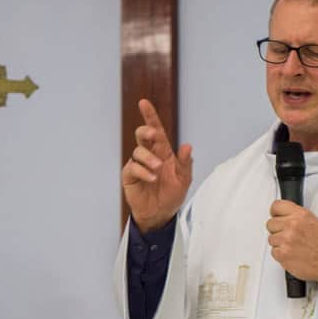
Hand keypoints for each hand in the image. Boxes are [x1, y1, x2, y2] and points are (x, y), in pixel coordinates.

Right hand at [122, 99, 192, 232]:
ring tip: (157, 169)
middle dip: (146, 130)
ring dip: (149, 158)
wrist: (161, 214)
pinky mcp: (130, 176)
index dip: (150, 116)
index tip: (144, 103)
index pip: (156, 130)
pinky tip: (151, 178)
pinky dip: (143, 171)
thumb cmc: (171, 195)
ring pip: (138, 151)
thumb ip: (186, 163)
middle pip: (142, 135)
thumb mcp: (184, 179)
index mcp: (163, 151)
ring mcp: (138, 165)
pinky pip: (133, 167)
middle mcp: (149, 155)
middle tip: (154, 135)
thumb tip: (187, 146)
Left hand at [267, 200, 317, 282]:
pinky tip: (291, 254)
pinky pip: (273, 252)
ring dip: (279, 244)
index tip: (276, 217)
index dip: (275, 213)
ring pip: (271, 239)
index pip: (276, 206)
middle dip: (277, 230)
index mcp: (300, 215)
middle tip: (287, 236)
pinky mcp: (282, 253)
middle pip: (270, 223)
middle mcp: (292, 225)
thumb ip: (296, 216)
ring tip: (292, 246)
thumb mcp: (313, 221)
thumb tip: (282, 216)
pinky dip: (281, 255)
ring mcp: (286, 239)